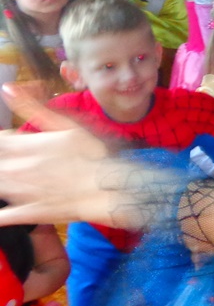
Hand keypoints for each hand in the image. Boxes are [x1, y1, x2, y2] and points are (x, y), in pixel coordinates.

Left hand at [0, 88, 153, 228]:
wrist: (111, 188)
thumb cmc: (93, 154)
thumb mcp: (67, 125)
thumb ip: (33, 107)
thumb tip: (8, 89)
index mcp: (24, 147)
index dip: (6, 140)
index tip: (16, 140)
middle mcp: (17, 169)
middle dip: (6, 160)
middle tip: (23, 160)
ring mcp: (21, 193)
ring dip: (4, 179)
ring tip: (21, 175)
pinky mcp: (29, 213)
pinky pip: (3, 216)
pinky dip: (2, 212)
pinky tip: (7, 207)